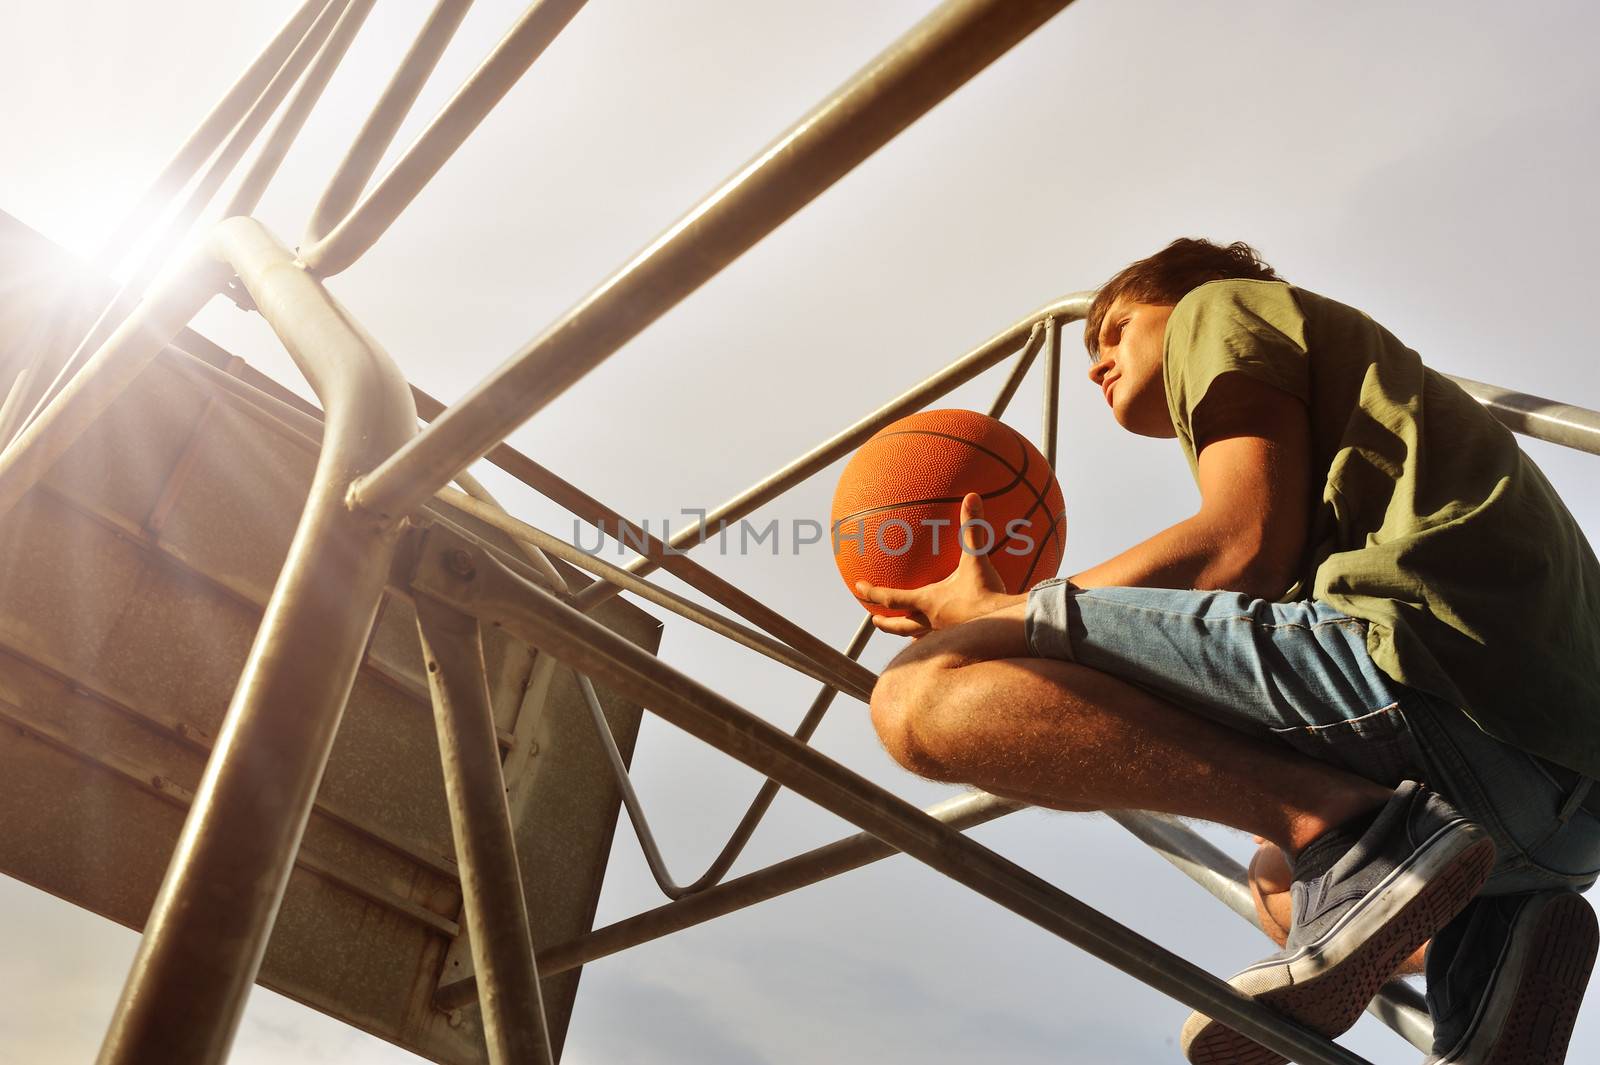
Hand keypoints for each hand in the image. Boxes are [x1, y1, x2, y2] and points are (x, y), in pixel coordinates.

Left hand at [854, 493, 1012, 637]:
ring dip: (909, 633)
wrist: (1007, 627)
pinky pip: (942, 639)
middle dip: (885, 623)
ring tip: (906, 632)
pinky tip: (946, 634)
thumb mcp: (976, 559)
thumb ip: (972, 529)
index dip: (873, 591)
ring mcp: (946, 635)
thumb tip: (972, 497)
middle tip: (873, 619)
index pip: (892, 598)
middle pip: (900, 626)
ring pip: (920, 636)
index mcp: (928, 601)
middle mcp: (931, 621)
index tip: (858, 587)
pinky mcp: (961, 641)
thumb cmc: (986, 594)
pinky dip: (937, 637)